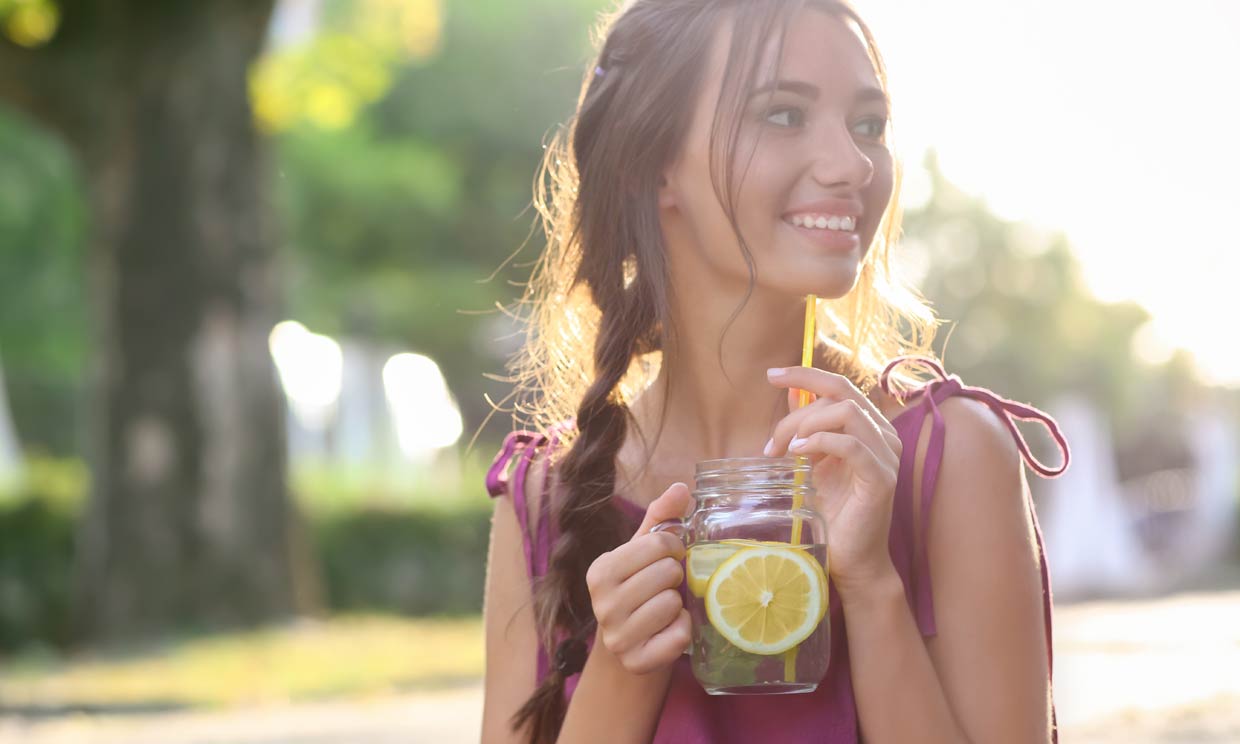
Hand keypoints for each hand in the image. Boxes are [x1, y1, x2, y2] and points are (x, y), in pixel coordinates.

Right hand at [585, 482, 692, 674]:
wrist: (628, 647)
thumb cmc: (638, 590)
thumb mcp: (642, 553)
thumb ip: (660, 519)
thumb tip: (683, 487)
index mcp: (600, 570)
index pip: (658, 543)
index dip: (674, 548)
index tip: (667, 558)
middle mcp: (602, 604)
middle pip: (668, 573)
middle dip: (675, 578)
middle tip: (664, 587)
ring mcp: (617, 636)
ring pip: (673, 604)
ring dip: (678, 605)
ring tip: (663, 609)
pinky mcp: (636, 661)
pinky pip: (679, 635)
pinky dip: (682, 631)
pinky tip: (667, 630)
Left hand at [764, 366, 901, 595]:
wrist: (852, 560)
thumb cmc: (833, 513)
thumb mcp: (813, 462)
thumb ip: (807, 428)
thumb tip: (791, 394)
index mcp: (870, 427)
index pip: (840, 385)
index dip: (805, 374)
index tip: (771, 375)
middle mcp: (884, 435)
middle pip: (839, 395)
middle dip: (797, 413)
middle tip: (771, 444)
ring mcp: (887, 455)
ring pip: (846, 413)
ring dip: (806, 425)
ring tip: (785, 452)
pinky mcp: (882, 478)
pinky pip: (852, 444)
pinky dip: (820, 442)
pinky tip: (799, 455)